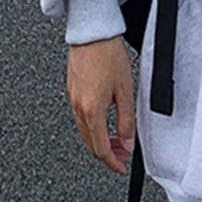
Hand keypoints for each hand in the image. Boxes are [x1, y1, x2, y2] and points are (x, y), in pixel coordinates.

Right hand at [67, 36, 135, 174]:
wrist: (91, 34)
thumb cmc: (108, 54)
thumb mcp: (125, 90)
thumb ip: (126, 120)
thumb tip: (128, 142)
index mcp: (91, 110)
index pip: (100, 148)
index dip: (112, 162)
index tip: (121, 167)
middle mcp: (78, 108)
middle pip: (90, 143)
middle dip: (108, 153)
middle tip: (124, 155)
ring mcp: (73, 99)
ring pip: (85, 131)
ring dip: (101, 139)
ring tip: (118, 139)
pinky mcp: (72, 91)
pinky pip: (82, 118)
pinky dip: (94, 126)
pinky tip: (106, 122)